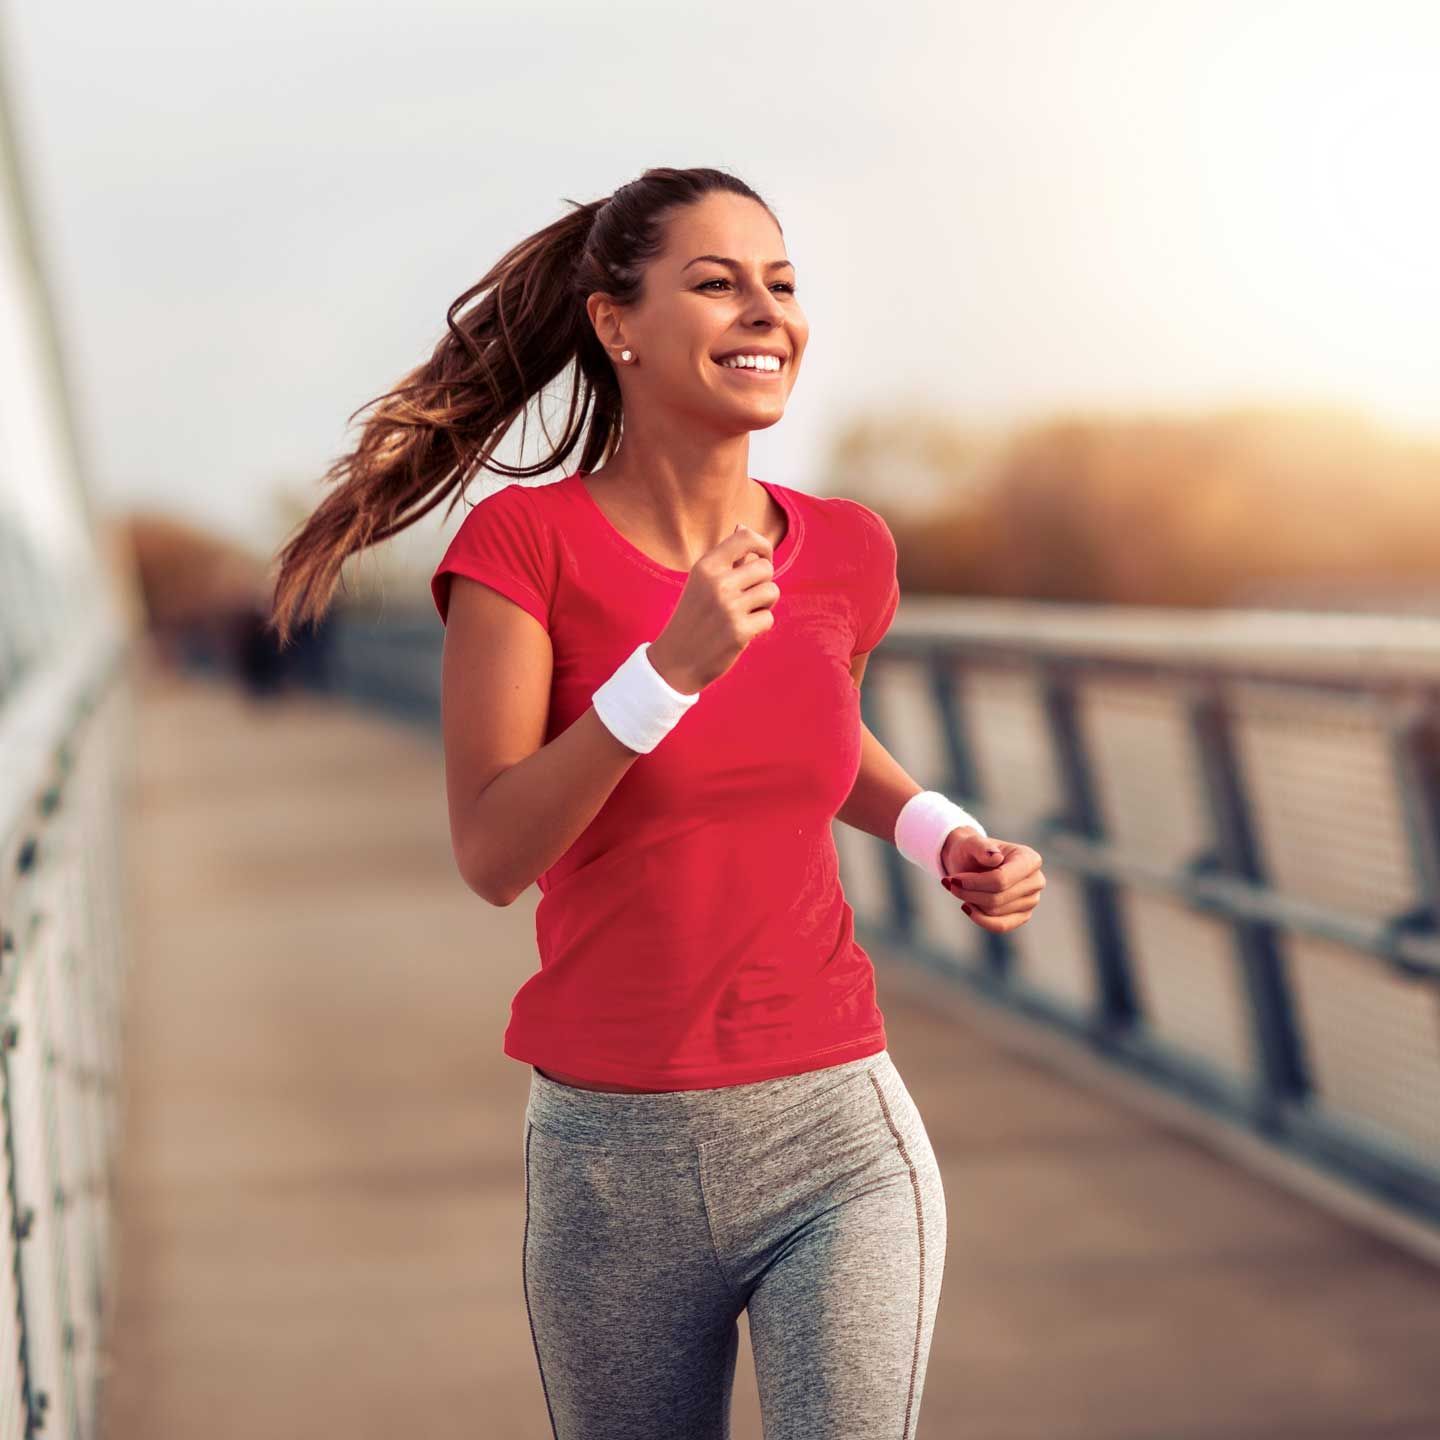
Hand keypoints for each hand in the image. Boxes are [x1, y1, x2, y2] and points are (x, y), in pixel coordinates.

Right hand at [647, 523, 778, 693]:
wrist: (676, 660)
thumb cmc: (693, 617)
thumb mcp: (701, 582)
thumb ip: (725, 559)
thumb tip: (743, 527)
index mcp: (706, 566)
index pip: (746, 537)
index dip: (763, 546)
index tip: (762, 559)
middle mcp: (718, 583)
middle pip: (766, 568)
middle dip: (763, 582)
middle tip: (748, 598)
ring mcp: (729, 607)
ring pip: (772, 592)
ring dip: (764, 604)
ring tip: (745, 613)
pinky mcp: (740, 631)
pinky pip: (769, 618)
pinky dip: (760, 626)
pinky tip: (742, 631)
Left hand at [939, 827, 1044, 932]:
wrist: (972, 861)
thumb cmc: (972, 851)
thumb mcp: (971, 843)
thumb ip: (981, 846)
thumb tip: (995, 858)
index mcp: (1030, 859)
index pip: (1001, 879)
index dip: (974, 882)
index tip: (951, 879)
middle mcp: (1036, 880)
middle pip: (997, 897)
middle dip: (969, 892)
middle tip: (948, 883)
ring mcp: (1032, 900)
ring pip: (995, 911)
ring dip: (971, 902)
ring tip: (957, 889)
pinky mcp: (1023, 916)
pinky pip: (1002, 926)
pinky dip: (980, 919)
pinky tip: (967, 907)